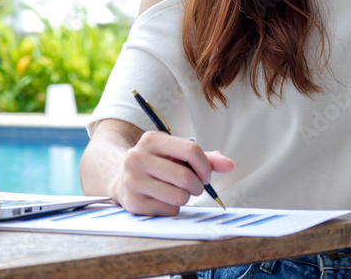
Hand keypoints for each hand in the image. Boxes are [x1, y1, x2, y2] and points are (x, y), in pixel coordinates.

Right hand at [110, 131, 233, 215]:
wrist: (121, 178)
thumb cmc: (157, 165)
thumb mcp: (177, 155)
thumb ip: (205, 159)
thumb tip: (230, 165)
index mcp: (151, 139)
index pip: (191, 150)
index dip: (205, 166)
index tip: (206, 175)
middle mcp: (137, 157)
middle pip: (186, 177)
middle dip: (197, 186)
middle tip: (194, 187)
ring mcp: (133, 180)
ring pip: (179, 196)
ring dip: (185, 198)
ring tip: (176, 192)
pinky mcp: (133, 202)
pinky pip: (169, 211)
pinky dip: (172, 208)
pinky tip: (161, 200)